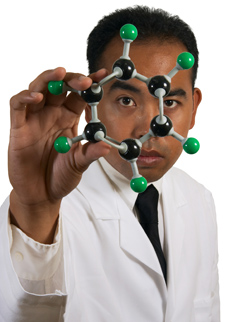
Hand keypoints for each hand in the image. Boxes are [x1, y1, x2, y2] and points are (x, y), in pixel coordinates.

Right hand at [8, 67, 109, 241]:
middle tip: (85, 81)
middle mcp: (52, 115)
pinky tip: (36, 97)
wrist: (41, 194)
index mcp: (68, 119)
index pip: (79, 95)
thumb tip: (107, 146)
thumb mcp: (78, 165)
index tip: (102, 74)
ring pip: (38, 89)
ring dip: (48, 79)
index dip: (90, 84)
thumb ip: (90, 154)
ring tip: (60, 73)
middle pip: (59, 86)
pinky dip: (24, 98)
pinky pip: (17, 106)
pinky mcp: (18, 128)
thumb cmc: (60, 177)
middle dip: (71, 78)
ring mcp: (34, 119)